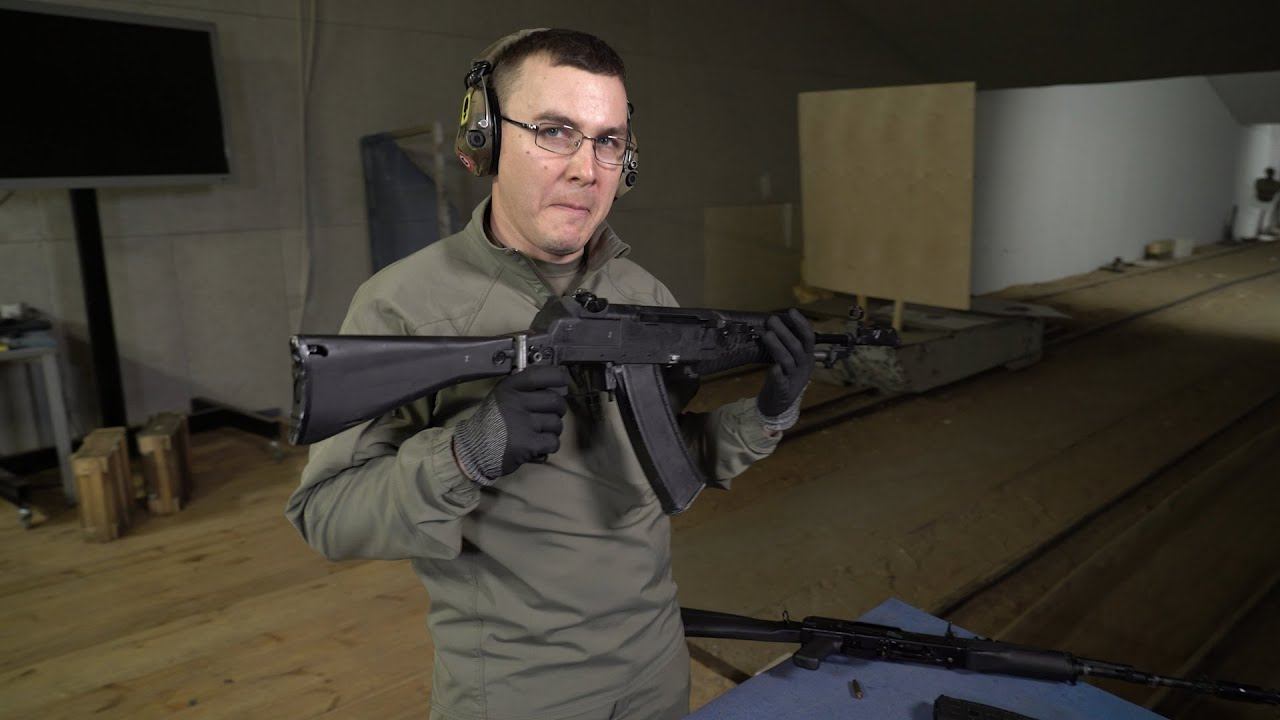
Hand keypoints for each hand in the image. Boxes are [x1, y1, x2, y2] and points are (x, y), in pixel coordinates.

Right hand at [452, 365, 569, 483]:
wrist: (474, 449)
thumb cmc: (492, 422)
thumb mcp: (502, 396)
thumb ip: (524, 388)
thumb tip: (557, 382)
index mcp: (509, 388)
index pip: (539, 375)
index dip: (557, 376)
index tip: (563, 380)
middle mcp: (515, 402)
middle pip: (555, 401)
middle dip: (559, 409)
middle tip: (550, 414)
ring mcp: (522, 423)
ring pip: (557, 423)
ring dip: (553, 430)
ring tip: (539, 432)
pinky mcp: (527, 444)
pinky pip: (553, 442)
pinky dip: (549, 445)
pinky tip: (538, 445)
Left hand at [756, 309, 814, 430]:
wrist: (780, 404)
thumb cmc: (784, 377)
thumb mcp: (791, 359)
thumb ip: (787, 343)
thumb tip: (777, 321)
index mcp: (807, 358)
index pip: (808, 338)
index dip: (801, 324)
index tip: (791, 311)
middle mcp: (803, 367)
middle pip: (797, 347)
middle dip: (785, 332)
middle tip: (772, 320)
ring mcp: (794, 379)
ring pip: (788, 361)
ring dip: (777, 346)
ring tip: (767, 334)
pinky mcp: (783, 390)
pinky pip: (781, 381)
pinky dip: (777, 373)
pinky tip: (773, 367)